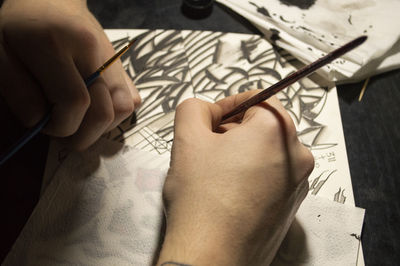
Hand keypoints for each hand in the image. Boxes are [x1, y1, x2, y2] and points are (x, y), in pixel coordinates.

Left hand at [0, 0, 140, 149]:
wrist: (52, 0)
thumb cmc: (21, 28)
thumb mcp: (0, 54)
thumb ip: (16, 91)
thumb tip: (40, 122)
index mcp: (57, 45)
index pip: (74, 102)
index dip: (62, 125)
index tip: (46, 127)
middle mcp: (93, 51)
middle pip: (104, 111)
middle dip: (84, 135)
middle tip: (65, 134)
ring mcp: (112, 58)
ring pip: (123, 108)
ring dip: (103, 127)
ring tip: (82, 124)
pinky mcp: (122, 65)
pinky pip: (132, 99)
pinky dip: (117, 114)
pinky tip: (97, 110)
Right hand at [157, 91, 313, 264]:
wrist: (212, 257)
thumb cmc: (201, 200)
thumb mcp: (187, 138)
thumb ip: (193, 109)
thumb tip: (205, 110)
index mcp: (278, 131)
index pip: (257, 97)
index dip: (229, 103)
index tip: (211, 118)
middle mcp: (297, 156)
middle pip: (264, 126)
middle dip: (233, 130)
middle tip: (207, 145)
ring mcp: (298, 184)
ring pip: (267, 152)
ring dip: (241, 153)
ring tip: (214, 172)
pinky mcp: (291, 206)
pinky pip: (272, 176)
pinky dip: (251, 175)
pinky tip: (227, 191)